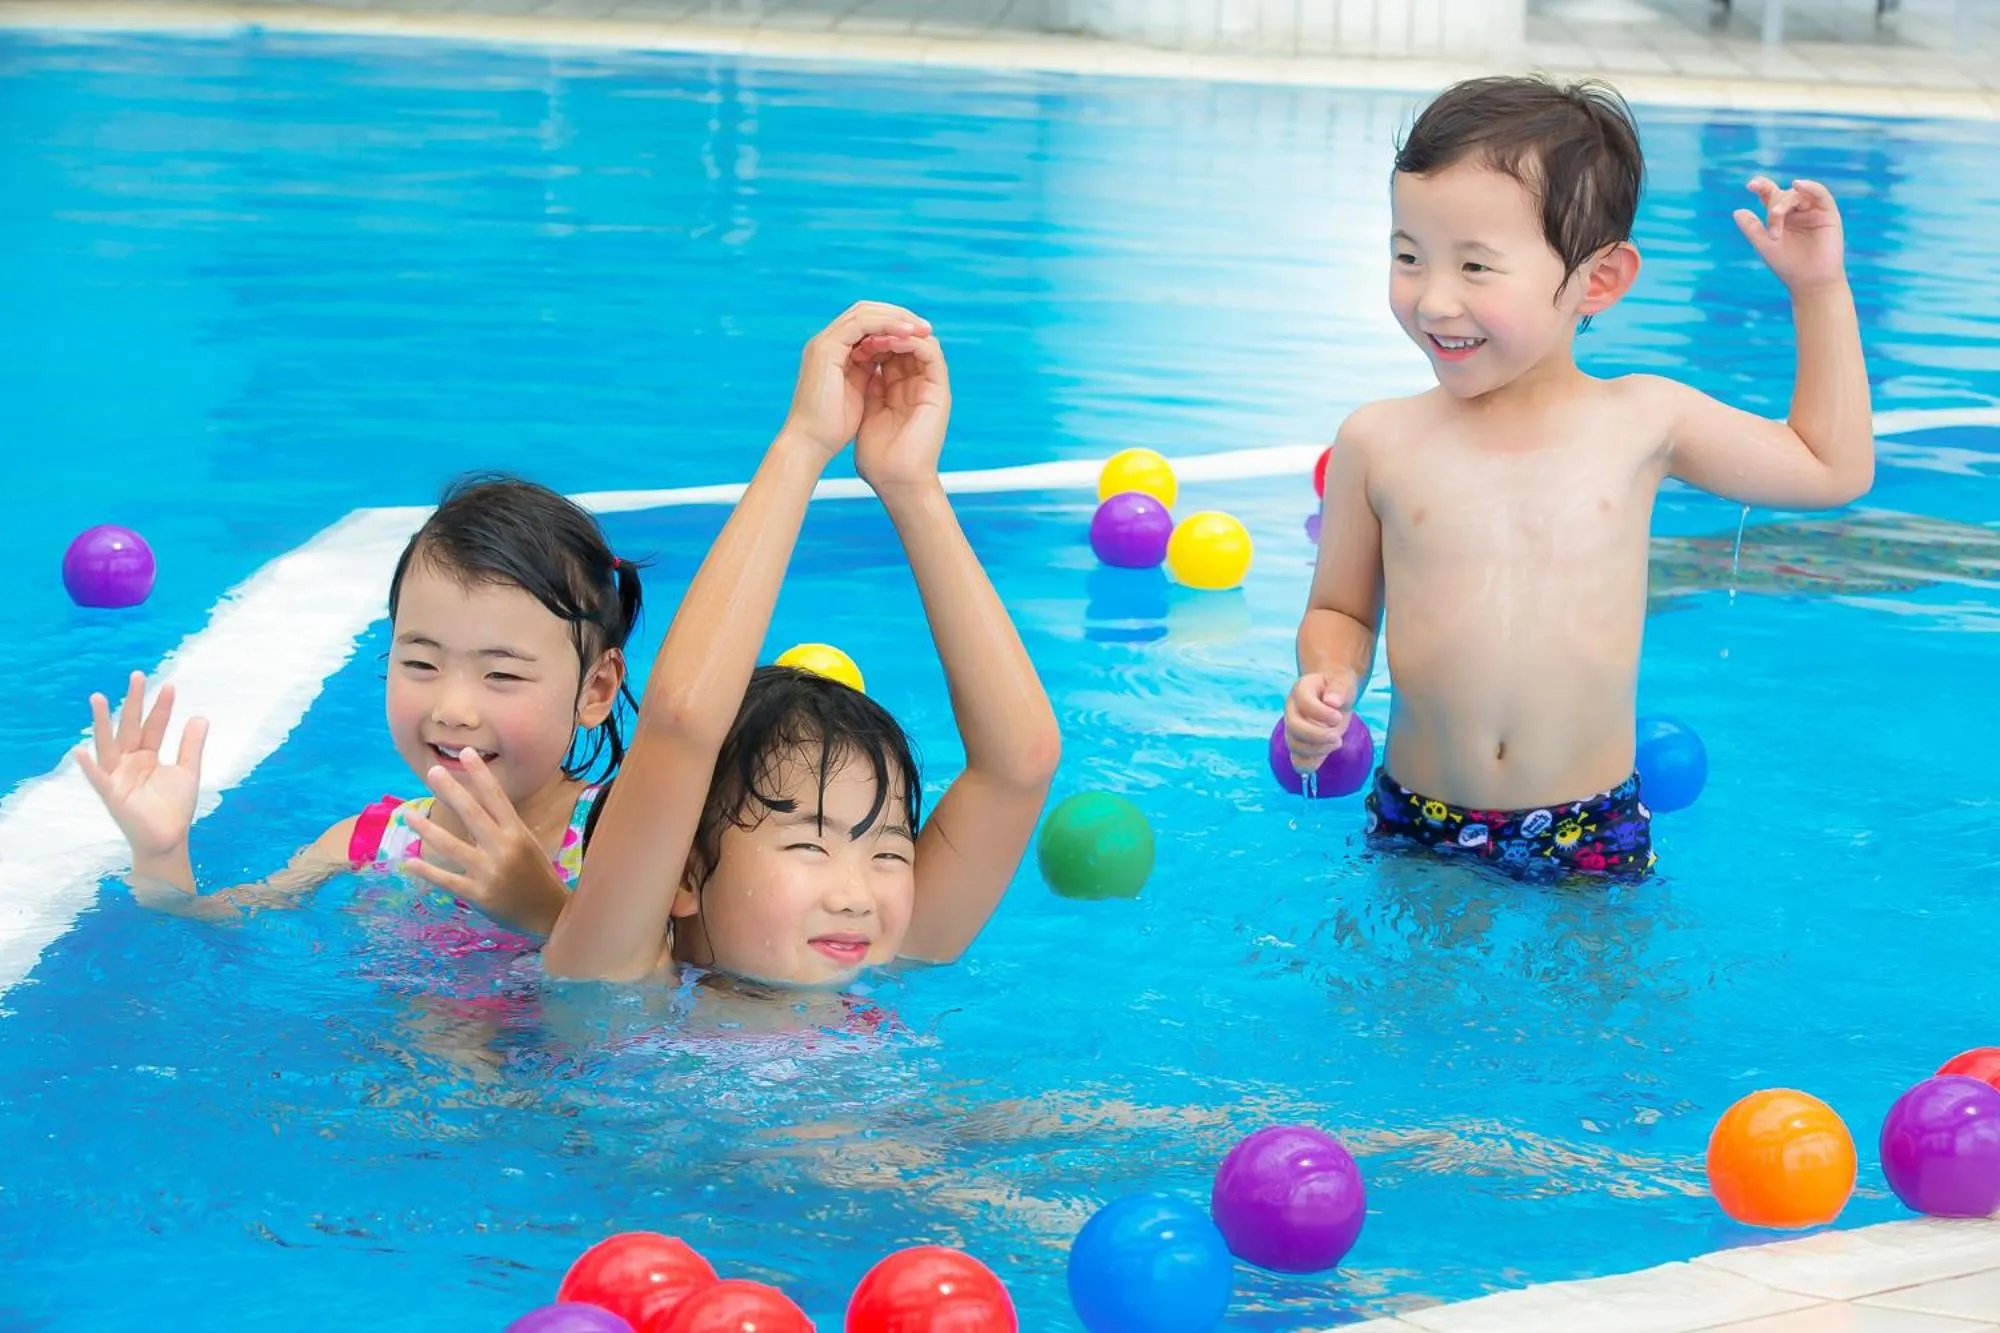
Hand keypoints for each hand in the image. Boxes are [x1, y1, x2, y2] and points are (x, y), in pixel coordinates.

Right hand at [75, 671, 208, 860]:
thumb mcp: (187, 771)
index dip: (162, 707)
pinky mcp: (111, 794)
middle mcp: (129, 761)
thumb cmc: (173, 806)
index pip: (154, 725)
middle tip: (137, 675)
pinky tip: (79, 750)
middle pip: (130, 726)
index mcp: (146, 755)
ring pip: (108, 744)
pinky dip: (88, 766)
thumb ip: (191, 745)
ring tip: (97, 698)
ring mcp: (117, 776)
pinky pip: (97, 778)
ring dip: (102, 722)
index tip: (171, 686)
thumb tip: (200, 716)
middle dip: (134, 702)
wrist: (168, 839)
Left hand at [402, 750, 571, 936]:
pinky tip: (410, 861)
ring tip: (408, 815)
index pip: (497, 797)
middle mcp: (504, 848)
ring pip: (452, 846)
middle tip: (432, 772)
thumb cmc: (538, 876)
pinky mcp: (479, 895)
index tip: (466, 753)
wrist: (551, 915)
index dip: (480, 774)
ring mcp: (490, 872)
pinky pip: (447, 880)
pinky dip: (427, 871)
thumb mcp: (528, 845)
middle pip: (473, 814)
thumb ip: (503, 828)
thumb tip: (476, 807)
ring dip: (428, 829)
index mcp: (518, 833)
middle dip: (451, 791)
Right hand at [782, 302, 933, 458]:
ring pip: (865, 312)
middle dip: (899, 316)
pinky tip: (908, 335)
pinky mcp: (827, 348)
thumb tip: (888, 364)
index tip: (921, 337)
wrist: (811, 444)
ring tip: (922, 329)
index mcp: (833, 352)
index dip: (895, 326)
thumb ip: (868, 373)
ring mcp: (824, 342)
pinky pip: (862, 324)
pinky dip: (888, 325)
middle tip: (926, 327)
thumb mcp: (858, 394)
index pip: (867, 324)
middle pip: (867, 312)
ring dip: (897, 318)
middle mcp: (827, 342)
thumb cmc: (833, 429)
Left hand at [855, 331, 951, 495]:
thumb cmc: (877, 458)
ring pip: (919, 340)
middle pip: (905, 339)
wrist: (895, 481)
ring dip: (897, 330)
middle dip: (884, 327)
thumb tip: (849, 365)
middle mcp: (917, 383)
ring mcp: (930, 385)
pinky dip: (910, 340)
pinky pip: (930, 352)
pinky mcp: (939, 390)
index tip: (849, 334)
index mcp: (899, 389)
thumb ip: (865, 387)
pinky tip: (888, 340)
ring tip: (875, 332)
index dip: (870, 335)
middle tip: (863, 324)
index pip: (888, 349)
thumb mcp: (865, 412)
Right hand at [1283, 671, 1356, 773]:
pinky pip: (1297, 760)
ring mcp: (1293, 728)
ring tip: (1337, 742)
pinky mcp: (1299, 744)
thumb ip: (1339, 689)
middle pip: (1294, 727)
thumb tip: (1332, 702)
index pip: (1304, 702)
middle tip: (1337, 737)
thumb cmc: (1337, 688)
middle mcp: (1291, 709)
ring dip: (1317, 750)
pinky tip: (1325, 757)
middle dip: (1317, 736)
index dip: (1322, 713)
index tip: (1338, 717)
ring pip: (1294, 745)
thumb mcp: (1342, 682)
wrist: (1333, 695)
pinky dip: (1310, 764)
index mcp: (1301, 690)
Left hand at [1734, 177, 1845, 293]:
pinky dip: (1810, 187)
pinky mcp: (1828, 213)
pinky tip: (1798, 185)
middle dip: (1774, 210)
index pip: (1770, 194)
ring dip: (1785, 203)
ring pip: (1797, 194)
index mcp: (1780, 216)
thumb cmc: (1787, 264)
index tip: (1750, 185)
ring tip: (1777, 217)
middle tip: (1772, 233)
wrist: (1810, 281)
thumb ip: (1751, 228)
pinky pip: (1820, 193)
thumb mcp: (1764, 244)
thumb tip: (1736, 211)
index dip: (1761, 185)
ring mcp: (1812, 210)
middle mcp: (1796, 211)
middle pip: (1782, 196)